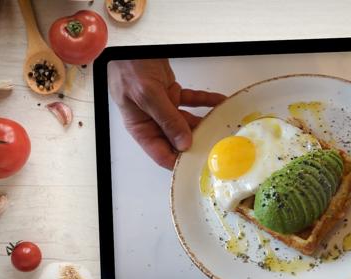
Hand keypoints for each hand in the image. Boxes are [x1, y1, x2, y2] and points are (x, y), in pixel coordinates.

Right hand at [108, 59, 225, 168]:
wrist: (132, 42)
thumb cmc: (127, 66)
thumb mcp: (147, 94)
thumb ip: (167, 119)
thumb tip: (183, 142)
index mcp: (141, 127)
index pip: (161, 154)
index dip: (179, 162)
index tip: (198, 164)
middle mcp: (153, 120)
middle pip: (178, 139)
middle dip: (197, 142)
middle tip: (217, 146)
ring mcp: (163, 107)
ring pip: (188, 121)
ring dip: (205, 122)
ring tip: (222, 125)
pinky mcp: (172, 93)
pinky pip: (192, 101)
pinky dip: (206, 101)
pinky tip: (219, 103)